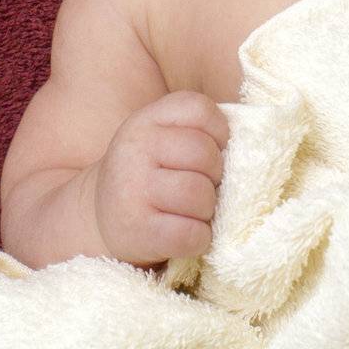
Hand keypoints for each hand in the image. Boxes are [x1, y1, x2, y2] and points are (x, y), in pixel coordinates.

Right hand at [90, 90, 228, 269]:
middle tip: (203, 188)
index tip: (212, 151)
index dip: (219, 133)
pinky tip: (188, 234)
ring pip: (200, 195)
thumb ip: (197, 130)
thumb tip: (249, 147)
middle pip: (205, 155)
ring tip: (194, 212)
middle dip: (215, 177)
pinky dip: (200, 239)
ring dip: (208, 210)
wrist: (99, 217)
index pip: (199, 109)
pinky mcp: (137, 230)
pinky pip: (192, 234)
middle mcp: (135, 150)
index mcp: (146, 120)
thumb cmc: (148, 174)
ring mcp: (133, 190)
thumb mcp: (161, 137)